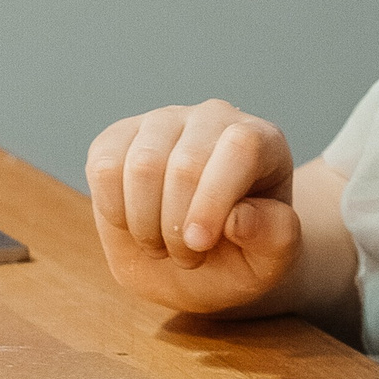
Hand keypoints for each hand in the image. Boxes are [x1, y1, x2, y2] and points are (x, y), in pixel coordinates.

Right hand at [85, 100, 300, 314]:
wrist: (197, 257)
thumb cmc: (242, 254)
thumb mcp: (272, 260)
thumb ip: (274, 239)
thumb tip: (238, 217)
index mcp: (263, 141)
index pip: (241, 147)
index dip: (216, 199)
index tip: (200, 245)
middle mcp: (214, 118)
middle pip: (187, 163)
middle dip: (179, 227)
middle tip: (188, 257)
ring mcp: (163, 122)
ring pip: (142, 164)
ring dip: (146, 224)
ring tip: (163, 245)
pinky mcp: (119, 137)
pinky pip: (104, 166)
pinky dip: (114, 210)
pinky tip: (133, 225)